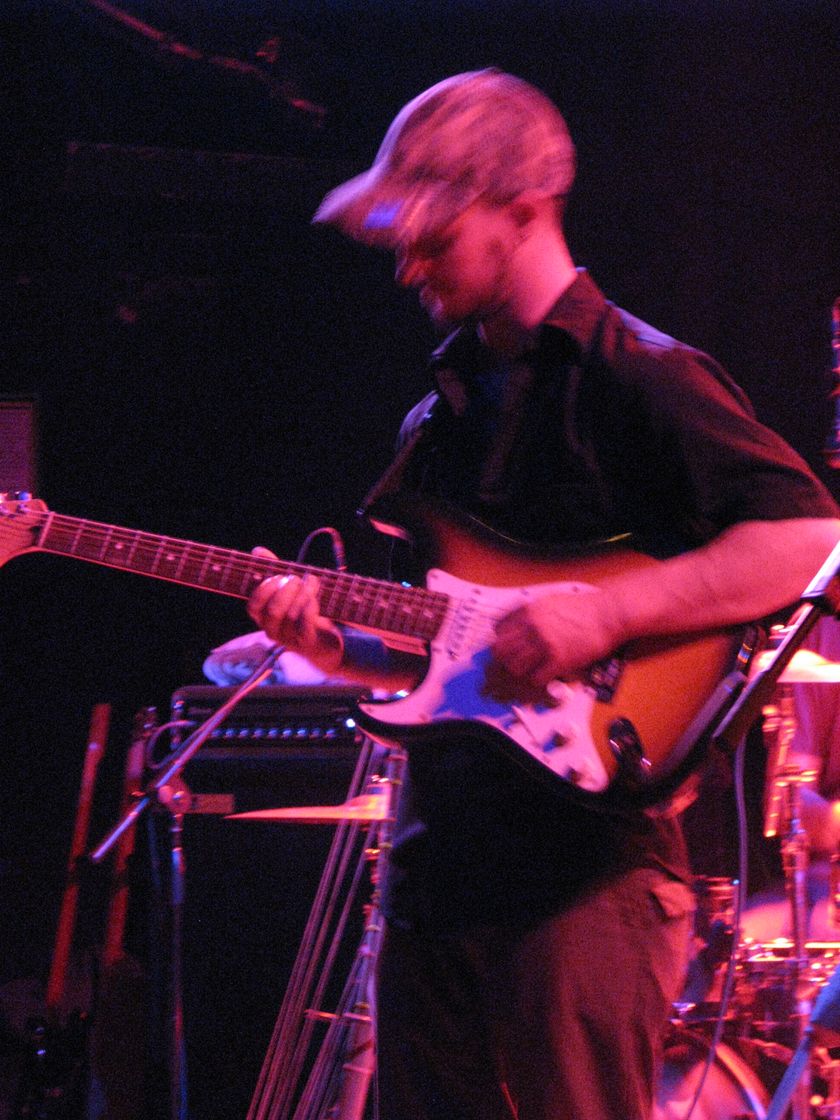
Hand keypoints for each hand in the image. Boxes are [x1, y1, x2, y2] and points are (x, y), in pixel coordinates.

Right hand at [246, 546, 343, 671]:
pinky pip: (304, 626)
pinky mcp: (306, 643)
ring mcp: (289, 639)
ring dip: (302, 594)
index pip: (253, 606)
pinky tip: (314, 599)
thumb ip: (272, 571)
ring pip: (290, 616)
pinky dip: (309, 608)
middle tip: (296, 579)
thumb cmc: (303, 611)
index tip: (278, 576)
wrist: (325, 642)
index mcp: (264, 617)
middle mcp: (272, 630)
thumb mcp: (288, 589)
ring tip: (311, 582)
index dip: (264, 589)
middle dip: (286, 590)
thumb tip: (257, 551)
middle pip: (273, 610)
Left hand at [491, 587, 622, 686]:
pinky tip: (545, 674)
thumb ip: (530, 612)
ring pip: (515, 667)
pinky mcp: (559, 661)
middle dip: (505, 657)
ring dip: (521, 670)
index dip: (502, 638)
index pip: (498, 629)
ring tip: (530, 669)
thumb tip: (514, 626)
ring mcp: (545, 645)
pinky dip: (538, 679)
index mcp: (528, 611)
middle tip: (514, 661)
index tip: (509, 645)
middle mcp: (532, 627)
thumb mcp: (549, 601)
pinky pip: (536, 678)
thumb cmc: (582, 608)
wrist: (607, 615)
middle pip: (501, 650)